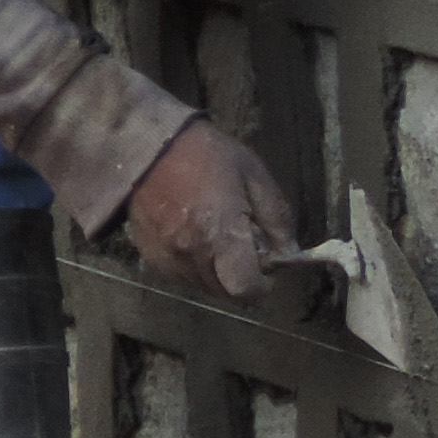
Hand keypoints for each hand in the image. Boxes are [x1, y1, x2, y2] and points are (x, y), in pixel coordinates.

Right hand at [123, 120, 302, 303]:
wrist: (148, 145)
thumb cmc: (206, 155)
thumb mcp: (254, 175)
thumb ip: (277, 218)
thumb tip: (289, 253)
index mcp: (220, 235)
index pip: (245, 289)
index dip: (261, 286)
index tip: (266, 269)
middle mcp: (191, 254)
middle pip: (224, 292)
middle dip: (240, 279)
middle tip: (243, 250)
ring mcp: (166, 256)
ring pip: (202, 286)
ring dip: (216, 274)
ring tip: (217, 242)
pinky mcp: (148, 254)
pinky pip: (179, 276)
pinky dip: (193, 267)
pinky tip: (193, 240)